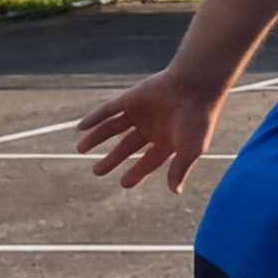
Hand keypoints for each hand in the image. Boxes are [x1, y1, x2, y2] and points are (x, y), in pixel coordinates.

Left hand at [77, 69, 228, 193]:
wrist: (194, 86)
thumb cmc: (198, 119)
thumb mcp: (191, 149)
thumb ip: (180, 169)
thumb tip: (175, 191)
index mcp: (167, 141)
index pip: (148, 161)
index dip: (136, 172)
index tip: (123, 183)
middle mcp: (151, 128)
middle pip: (127, 147)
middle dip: (112, 159)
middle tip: (96, 171)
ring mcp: (140, 113)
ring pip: (113, 128)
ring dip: (96, 138)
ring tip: (80, 149)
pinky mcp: (131, 99)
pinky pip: (108, 110)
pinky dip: (94, 118)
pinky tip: (81, 127)